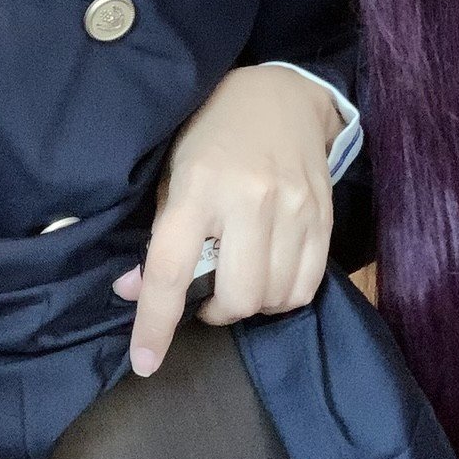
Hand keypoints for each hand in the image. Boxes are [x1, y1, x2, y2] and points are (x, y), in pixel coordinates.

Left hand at [111, 65, 340, 375]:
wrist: (280, 95)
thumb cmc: (212, 132)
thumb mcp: (172, 172)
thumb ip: (157, 234)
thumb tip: (134, 293)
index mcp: (199, 186)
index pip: (171, 270)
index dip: (155, 324)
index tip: (145, 362)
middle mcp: (250, 199)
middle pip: (236, 296)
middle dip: (216, 311)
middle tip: (207, 294)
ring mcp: (293, 208)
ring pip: (274, 298)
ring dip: (251, 305)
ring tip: (240, 279)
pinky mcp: (324, 216)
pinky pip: (306, 287)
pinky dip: (283, 297)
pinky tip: (269, 276)